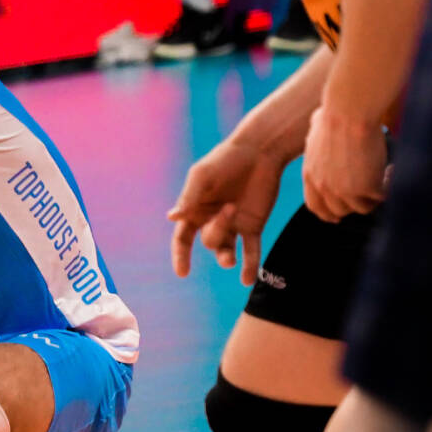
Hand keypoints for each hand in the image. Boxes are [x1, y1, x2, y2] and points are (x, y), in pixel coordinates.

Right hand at [168, 138, 284, 285]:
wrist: (259, 151)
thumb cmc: (225, 160)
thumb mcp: (202, 176)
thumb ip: (189, 197)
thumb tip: (172, 217)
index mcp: (195, 210)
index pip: (182, 238)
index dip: (180, 255)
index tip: (183, 272)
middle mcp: (211, 221)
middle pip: (208, 241)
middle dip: (216, 230)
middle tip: (230, 209)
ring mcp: (233, 225)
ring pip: (226, 251)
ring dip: (226, 259)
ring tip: (230, 261)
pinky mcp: (253, 225)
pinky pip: (250, 251)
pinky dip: (250, 265)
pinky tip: (247, 281)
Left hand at [301, 107, 386, 222]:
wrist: (349, 112)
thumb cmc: (335, 112)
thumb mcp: (315, 128)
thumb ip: (317, 135)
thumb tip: (318, 122)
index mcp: (310, 175)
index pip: (315, 205)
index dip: (327, 213)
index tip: (336, 217)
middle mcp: (325, 187)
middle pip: (339, 211)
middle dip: (355, 204)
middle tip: (369, 193)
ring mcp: (345, 190)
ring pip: (362, 208)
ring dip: (374, 197)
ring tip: (383, 179)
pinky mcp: (366, 187)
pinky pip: (381, 198)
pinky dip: (389, 187)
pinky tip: (393, 170)